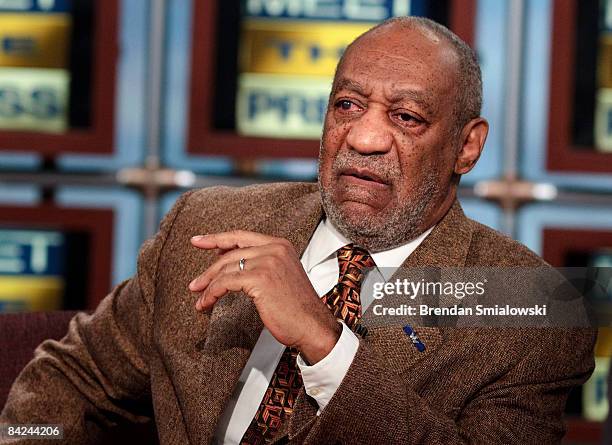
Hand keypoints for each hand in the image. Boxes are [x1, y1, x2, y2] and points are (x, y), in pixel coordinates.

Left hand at [188, 230, 340, 362]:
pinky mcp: (260, 279)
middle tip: (195, 284)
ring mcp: (268, 262)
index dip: (217, 238)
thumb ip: (262, 265)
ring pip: (226, 268)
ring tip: (199, 298)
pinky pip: (226, 282)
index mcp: (280, 245)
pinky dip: (212, 293)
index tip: (198, 240)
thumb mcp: (281, 276)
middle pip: (231, 253)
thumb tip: (230, 263)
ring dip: (208, 285)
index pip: (241, 235)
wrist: (313, 326)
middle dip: (209, 270)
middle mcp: (275, 248)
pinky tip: (206, 303)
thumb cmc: (297, 308)